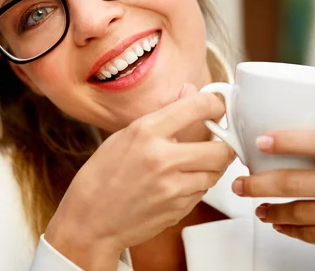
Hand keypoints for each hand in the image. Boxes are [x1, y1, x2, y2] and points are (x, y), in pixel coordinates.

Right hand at [46, 83, 234, 269]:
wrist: (90, 221)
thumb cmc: (102, 176)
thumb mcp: (125, 135)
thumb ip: (163, 115)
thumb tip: (189, 92)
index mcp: (146, 132)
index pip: (196, 108)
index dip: (215, 104)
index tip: (217, 106)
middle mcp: (163, 158)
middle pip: (221, 149)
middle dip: (224, 144)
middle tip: (218, 141)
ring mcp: (173, 188)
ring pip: (215, 173)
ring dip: (211, 166)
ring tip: (194, 162)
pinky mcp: (178, 209)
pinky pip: (202, 192)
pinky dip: (197, 185)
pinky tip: (178, 182)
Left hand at [231, 130, 314, 270]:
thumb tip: (281, 145)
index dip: (288, 140)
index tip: (261, 141)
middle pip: (300, 181)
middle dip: (262, 183)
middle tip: (241, 184)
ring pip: (300, 211)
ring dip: (272, 209)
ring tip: (258, 207)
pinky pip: (309, 233)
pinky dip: (288, 228)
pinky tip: (278, 222)